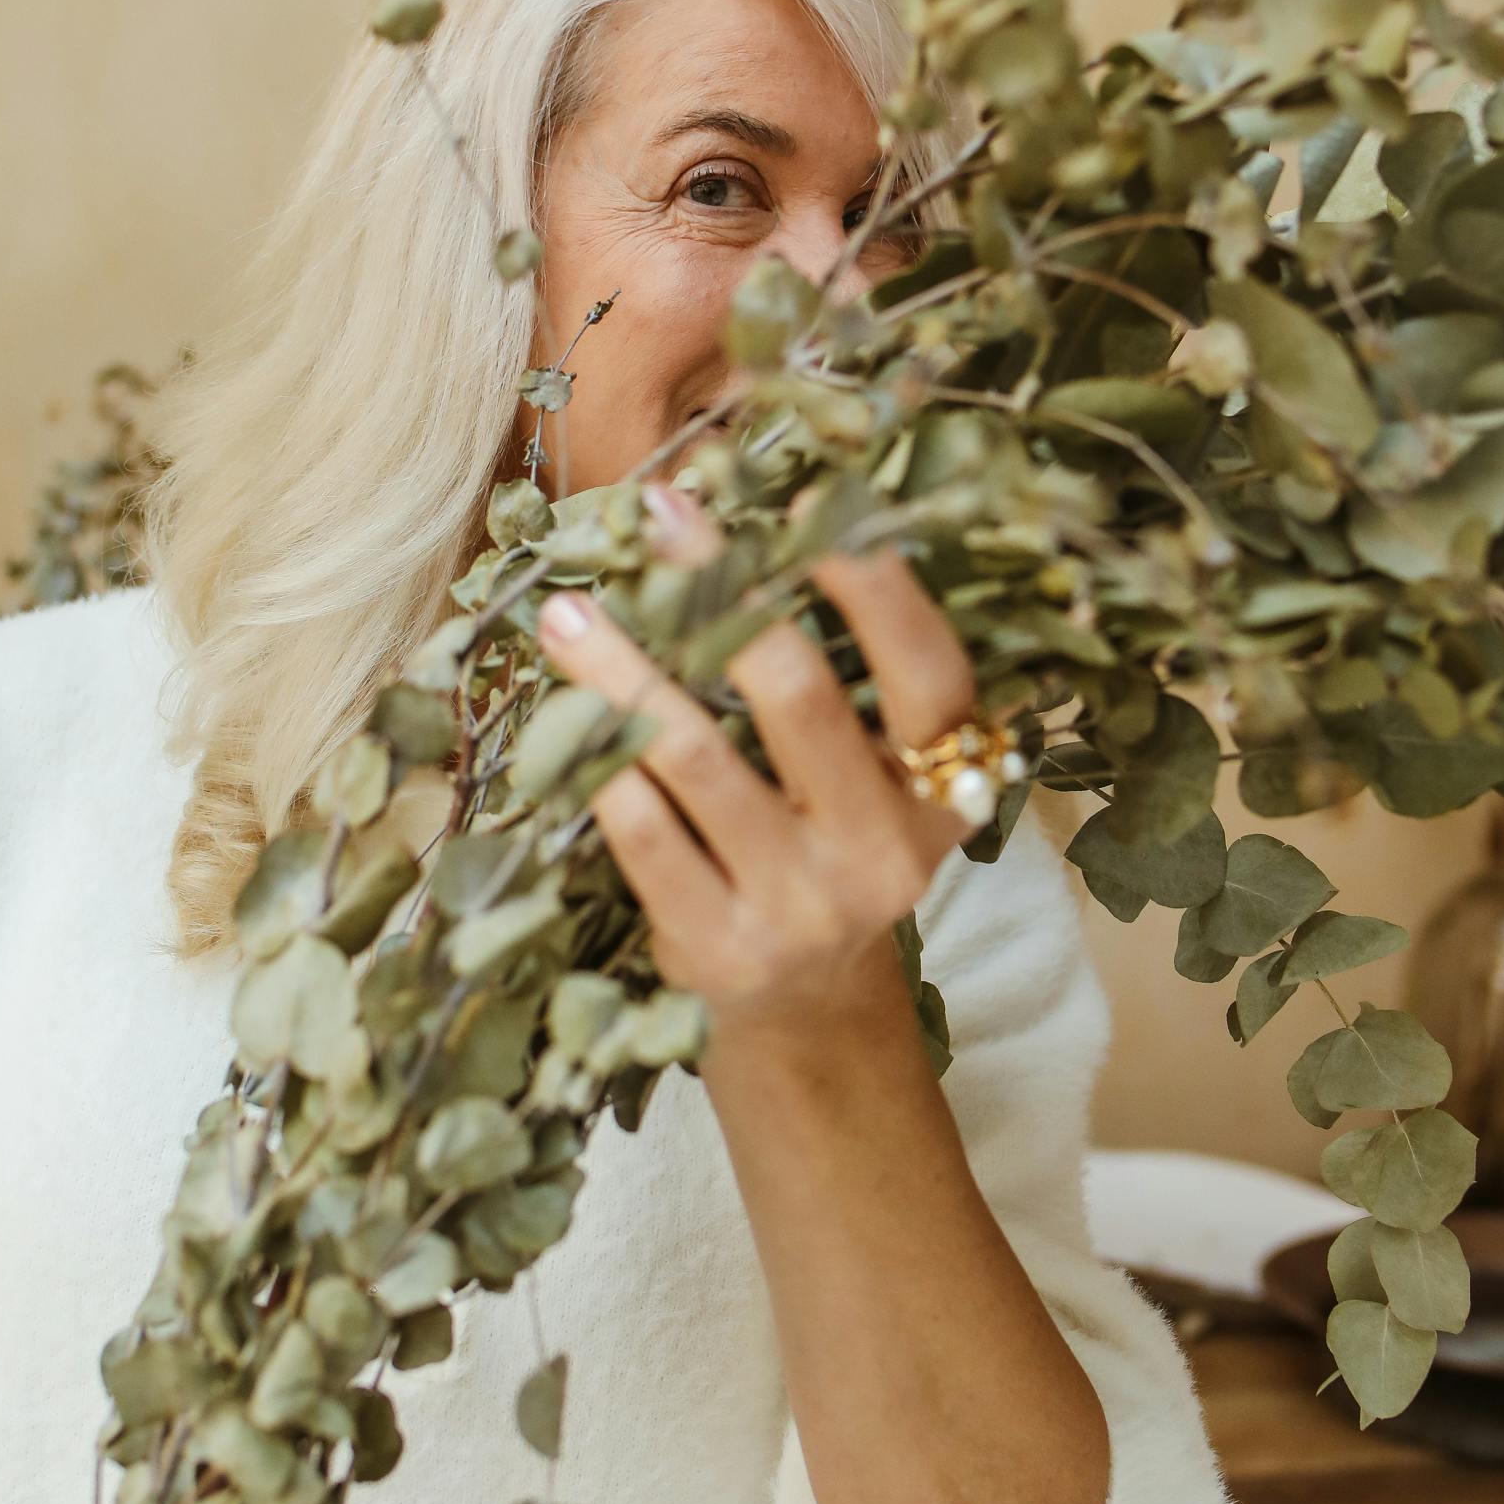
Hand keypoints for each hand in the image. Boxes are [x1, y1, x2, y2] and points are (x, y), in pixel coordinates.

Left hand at [534, 479, 980, 1035]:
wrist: (803, 1006)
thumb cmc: (830, 845)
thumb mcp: (876, 779)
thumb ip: (850, 680)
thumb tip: (753, 520)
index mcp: (941, 793)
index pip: (930, 678)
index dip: (881, 591)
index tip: (813, 497)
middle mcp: (883, 853)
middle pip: (800, 699)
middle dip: (723, 589)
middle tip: (660, 510)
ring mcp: (798, 906)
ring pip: (694, 757)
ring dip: (622, 668)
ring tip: (568, 609)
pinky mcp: (716, 947)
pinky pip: (640, 830)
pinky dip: (598, 760)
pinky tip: (562, 710)